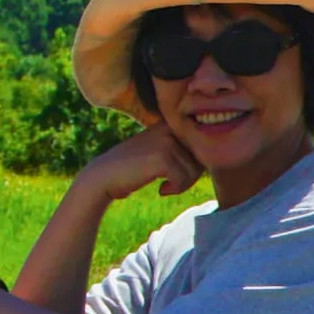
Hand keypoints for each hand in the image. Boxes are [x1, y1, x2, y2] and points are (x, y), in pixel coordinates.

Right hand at [70, 125, 203, 201]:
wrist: (103, 177)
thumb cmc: (130, 168)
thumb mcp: (155, 150)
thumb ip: (178, 148)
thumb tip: (211, 156)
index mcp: (168, 124)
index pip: (199, 146)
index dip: (194, 164)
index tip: (178, 175)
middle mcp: (168, 128)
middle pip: (200, 157)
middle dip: (190, 175)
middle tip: (172, 184)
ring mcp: (165, 141)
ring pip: (194, 170)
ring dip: (182, 184)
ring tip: (165, 186)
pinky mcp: (161, 158)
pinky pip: (183, 179)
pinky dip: (175, 189)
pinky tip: (161, 190)